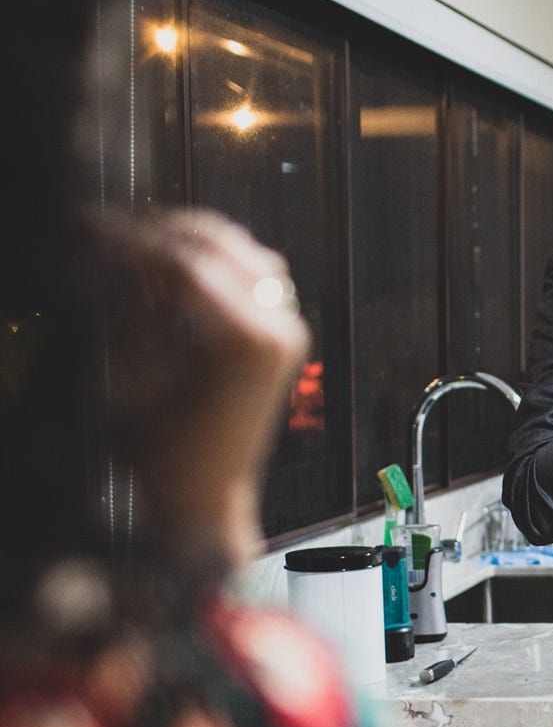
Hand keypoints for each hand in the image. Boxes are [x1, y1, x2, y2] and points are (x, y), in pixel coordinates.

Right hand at [104, 209, 309, 565]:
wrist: (203, 498)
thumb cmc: (162, 452)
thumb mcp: (130, 373)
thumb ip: (128, 306)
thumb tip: (107, 250)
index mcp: (248, 339)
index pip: (186, 261)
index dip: (132, 240)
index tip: (90, 227)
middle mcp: (279, 328)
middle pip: (220, 245)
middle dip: (159, 231)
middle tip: (108, 227)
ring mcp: (288, 331)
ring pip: (243, 253)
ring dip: (189, 241)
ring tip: (137, 244)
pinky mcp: (283, 338)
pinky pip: (254, 278)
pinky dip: (214, 264)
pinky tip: (171, 270)